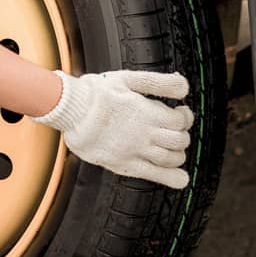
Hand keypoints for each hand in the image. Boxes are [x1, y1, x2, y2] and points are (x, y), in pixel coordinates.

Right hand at [31, 69, 193, 188]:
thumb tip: (184, 89)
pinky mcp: (124, 164)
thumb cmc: (96, 93)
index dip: (185, 117)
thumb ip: (159, 82)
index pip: (181, 121)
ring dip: (178, 154)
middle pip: (180, 141)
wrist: (70, 110)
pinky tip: (180, 178)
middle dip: (182, 135)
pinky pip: (155, 176)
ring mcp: (134, 151)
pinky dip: (173, 178)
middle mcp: (144, 134)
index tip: (180, 114)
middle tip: (174, 131)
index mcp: (147, 113)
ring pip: (171, 159)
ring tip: (171, 148)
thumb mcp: (129, 78)